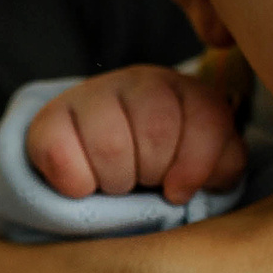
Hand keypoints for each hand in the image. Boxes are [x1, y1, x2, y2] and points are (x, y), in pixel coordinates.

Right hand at [26, 64, 245, 204]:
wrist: (94, 167)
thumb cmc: (157, 169)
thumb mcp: (200, 166)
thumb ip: (222, 164)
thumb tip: (214, 175)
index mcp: (185, 91)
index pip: (206, 117)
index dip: (196, 165)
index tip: (177, 191)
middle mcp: (140, 81)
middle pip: (157, 131)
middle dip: (152, 173)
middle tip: (142, 182)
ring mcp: (92, 94)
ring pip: (111, 146)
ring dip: (115, 181)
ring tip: (115, 183)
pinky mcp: (49, 117)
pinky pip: (62, 156)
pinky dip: (76, 184)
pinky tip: (83, 183)